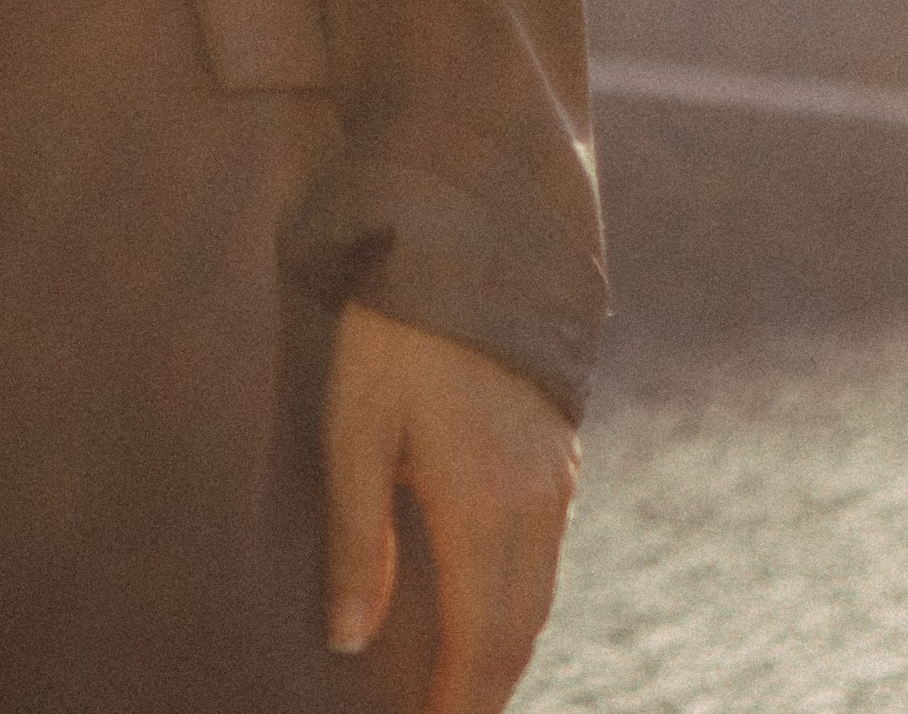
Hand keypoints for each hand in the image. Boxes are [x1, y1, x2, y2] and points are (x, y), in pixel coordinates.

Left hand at [322, 304, 578, 712]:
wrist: (470, 240)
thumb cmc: (394, 334)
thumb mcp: (354, 430)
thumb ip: (354, 540)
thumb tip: (349, 640)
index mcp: (485, 507)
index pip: (480, 643)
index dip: (459, 703)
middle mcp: (535, 503)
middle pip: (517, 630)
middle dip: (487, 689)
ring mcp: (555, 476)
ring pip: (538, 594)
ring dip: (506, 649)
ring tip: (466, 685)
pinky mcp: (558, 450)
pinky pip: (547, 552)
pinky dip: (521, 599)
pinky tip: (492, 607)